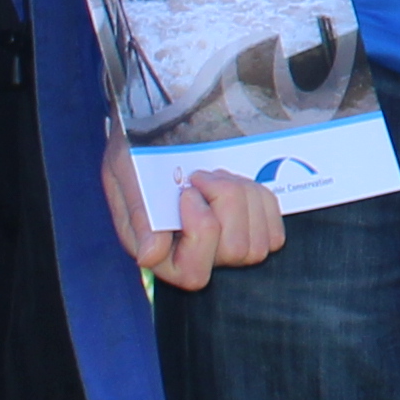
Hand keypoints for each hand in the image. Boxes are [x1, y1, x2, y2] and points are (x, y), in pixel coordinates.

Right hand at [102, 133, 288, 289]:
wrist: (158, 125)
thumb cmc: (134, 149)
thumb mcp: (125, 168)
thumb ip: (138, 211)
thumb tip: (149, 256)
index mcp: (157, 253)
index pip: (193, 273)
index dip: (201, 229)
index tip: (187, 192)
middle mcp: (192, 257)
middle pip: (234, 252)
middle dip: (226, 203)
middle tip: (201, 176)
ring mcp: (223, 249)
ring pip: (256, 245)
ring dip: (243, 199)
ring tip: (218, 177)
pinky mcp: (250, 234)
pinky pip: (273, 236)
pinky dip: (261, 203)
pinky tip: (239, 184)